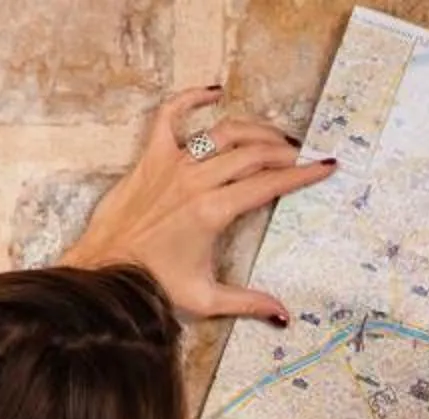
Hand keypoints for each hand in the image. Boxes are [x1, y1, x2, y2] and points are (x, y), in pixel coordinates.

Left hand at [60, 85, 336, 323]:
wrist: (104, 272)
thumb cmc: (150, 285)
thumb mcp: (205, 298)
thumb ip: (248, 302)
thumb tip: (283, 315)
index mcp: (213, 212)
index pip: (269, 184)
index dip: (301, 174)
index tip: (324, 166)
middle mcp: (196, 181)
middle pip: (253, 153)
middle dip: (284, 152)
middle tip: (301, 157)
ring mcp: (173, 164)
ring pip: (224, 133)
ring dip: (254, 131)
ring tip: (273, 137)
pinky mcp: (151, 157)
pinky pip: (169, 115)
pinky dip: (191, 99)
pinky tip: (214, 92)